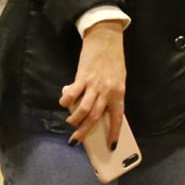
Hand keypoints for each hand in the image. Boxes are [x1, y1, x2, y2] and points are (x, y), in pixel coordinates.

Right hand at [61, 23, 125, 146]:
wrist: (106, 39)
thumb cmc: (113, 60)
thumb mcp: (118, 79)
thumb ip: (109, 94)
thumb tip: (95, 108)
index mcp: (119, 93)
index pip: (117, 117)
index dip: (114, 132)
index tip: (111, 145)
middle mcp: (108, 91)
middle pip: (96, 117)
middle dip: (85, 131)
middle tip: (76, 141)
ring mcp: (94, 85)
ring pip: (84, 109)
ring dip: (75, 119)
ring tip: (70, 122)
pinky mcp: (82, 77)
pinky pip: (72, 94)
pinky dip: (66, 101)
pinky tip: (64, 102)